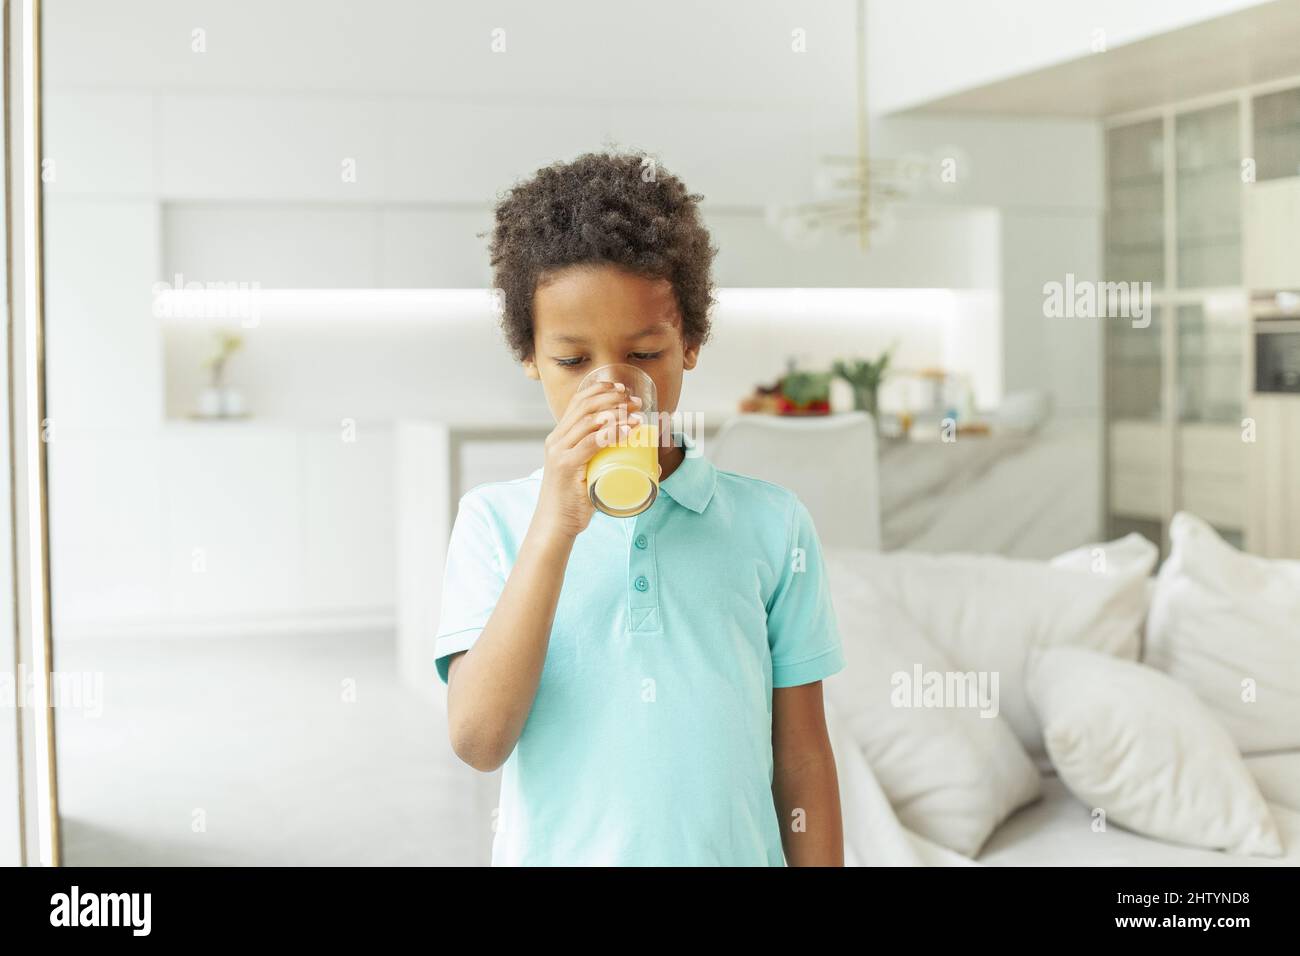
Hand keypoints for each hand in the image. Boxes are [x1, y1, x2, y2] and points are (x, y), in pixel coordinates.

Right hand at [533, 379, 643, 539]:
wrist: (555, 524)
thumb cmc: (575, 500)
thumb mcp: (591, 474)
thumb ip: (614, 466)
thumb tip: (653, 464)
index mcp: (559, 437)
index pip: (577, 402)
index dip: (600, 389)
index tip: (622, 388)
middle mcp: (556, 440)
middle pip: (585, 407)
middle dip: (613, 398)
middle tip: (636, 402)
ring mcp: (559, 453)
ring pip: (588, 422)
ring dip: (615, 413)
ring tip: (636, 414)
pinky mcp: (566, 467)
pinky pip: (590, 444)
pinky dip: (610, 434)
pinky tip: (626, 430)